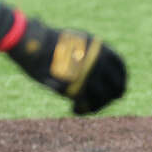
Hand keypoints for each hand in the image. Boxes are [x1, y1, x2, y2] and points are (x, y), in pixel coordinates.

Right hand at [7, 19, 126, 113]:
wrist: (30, 42)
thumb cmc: (48, 42)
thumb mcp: (77, 41)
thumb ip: (91, 55)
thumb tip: (102, 74)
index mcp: (100, 48)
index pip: (120, 67)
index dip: (121, 80)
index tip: (118, 90)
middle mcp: (99, 61)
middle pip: (116, 86)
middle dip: (110, 97)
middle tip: (100, 103)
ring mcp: (89, 73)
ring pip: (103, 97)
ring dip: (96, 105)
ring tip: (83, 108)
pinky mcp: (76, 86)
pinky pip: (87, 103)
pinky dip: (83, 109)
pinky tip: (75, 110)